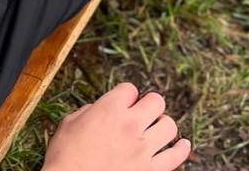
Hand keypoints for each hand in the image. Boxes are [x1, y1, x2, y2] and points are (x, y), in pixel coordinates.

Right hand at [42, 83, 190, 170]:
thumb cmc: (65, 158)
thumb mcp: (69, 124)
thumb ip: (89, 112)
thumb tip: (98, 111)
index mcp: (110, 109)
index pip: (130, 89)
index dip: (126, 96)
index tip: (124, 102)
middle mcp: (131, 124)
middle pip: (156, 101)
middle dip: (149, 104)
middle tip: (144, 112)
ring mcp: (143, 149)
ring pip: (169, 126)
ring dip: (163, 125)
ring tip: (157, 128)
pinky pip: (175, 157)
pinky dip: (181, 149)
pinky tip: (183, 145)